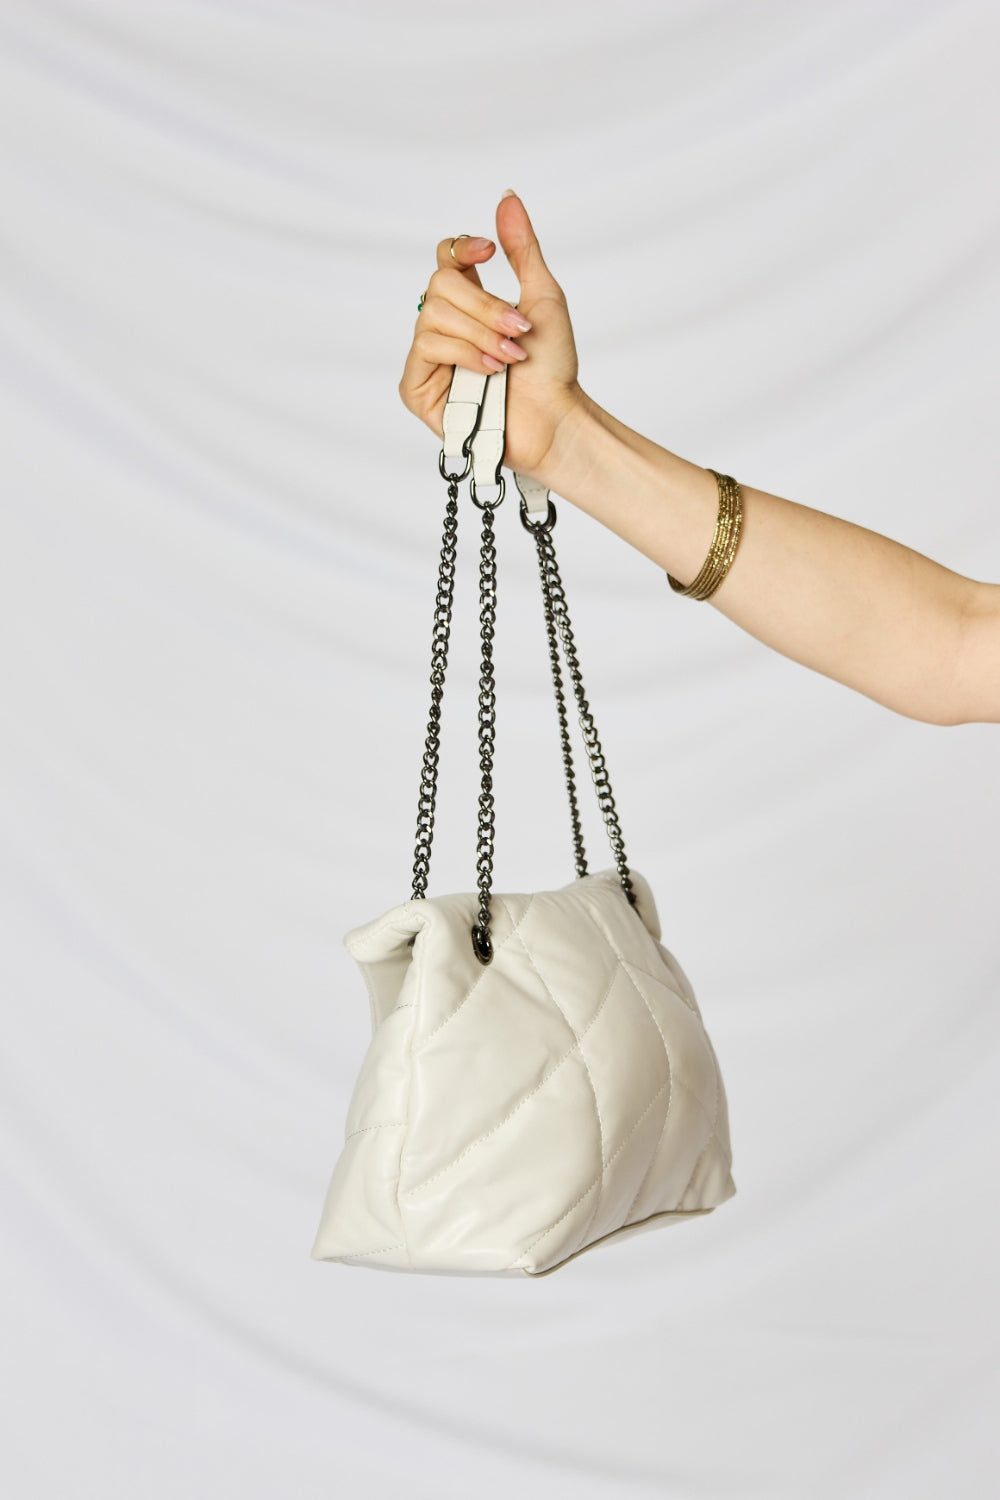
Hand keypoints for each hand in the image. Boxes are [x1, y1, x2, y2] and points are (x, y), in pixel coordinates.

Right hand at [398, 192, 586, 483]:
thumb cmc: (552, 368)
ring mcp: (428, 357)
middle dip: (484, 306)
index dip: (461, 248)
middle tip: (517, 331)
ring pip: (433, 315)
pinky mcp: (418, 388)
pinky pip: (426, 349)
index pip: (446, 258)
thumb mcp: (542, 297)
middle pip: (440, 284)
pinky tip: (489, 372)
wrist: (554, 418)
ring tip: (509, 359)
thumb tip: (507, 197)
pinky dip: (463, 355)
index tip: (487, 250)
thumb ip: (522, 249)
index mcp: (470, 303)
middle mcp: (445, 326)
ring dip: (480, 334)